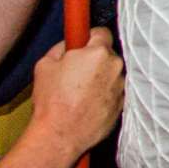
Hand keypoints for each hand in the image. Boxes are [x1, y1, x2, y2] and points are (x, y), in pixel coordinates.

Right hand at [29, 30, 125, 159]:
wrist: (60, 135)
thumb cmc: (52, 101)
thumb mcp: (45, 64)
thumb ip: (62, 48)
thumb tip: (69, 44)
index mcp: (98, 53)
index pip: (101, 33)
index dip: (89, 38)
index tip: (82, 44)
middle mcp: (115, 67)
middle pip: (107, 55)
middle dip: (94, 60)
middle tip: (76, 73)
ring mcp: (121, 86)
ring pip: (111, 74)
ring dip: (100, 78)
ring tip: (80, 93)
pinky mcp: (122, 104)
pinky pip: (114, 92)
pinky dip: (104, 95)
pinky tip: (87, 104)